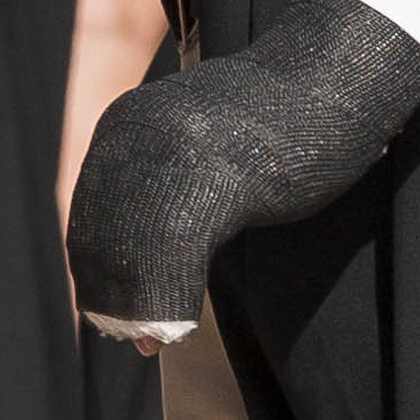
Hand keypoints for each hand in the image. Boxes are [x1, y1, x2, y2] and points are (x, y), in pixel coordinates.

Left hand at [66, 0, 419, 342]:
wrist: (331, 77)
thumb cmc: (277, 121)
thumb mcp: (202, 145)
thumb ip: (165, 183)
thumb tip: (141, 261)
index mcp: (125, 125)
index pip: (88, 216)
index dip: (99, 274)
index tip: (111, 313)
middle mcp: (134, 136)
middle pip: (98, 239)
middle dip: (112, 297)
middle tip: (137, 340)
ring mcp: (170, 156)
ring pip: (129, 256)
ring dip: (137, 309)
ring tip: (154, 342)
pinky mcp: (213, 179)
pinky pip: (174, 257)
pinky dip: (168, 303)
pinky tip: (178, 329)